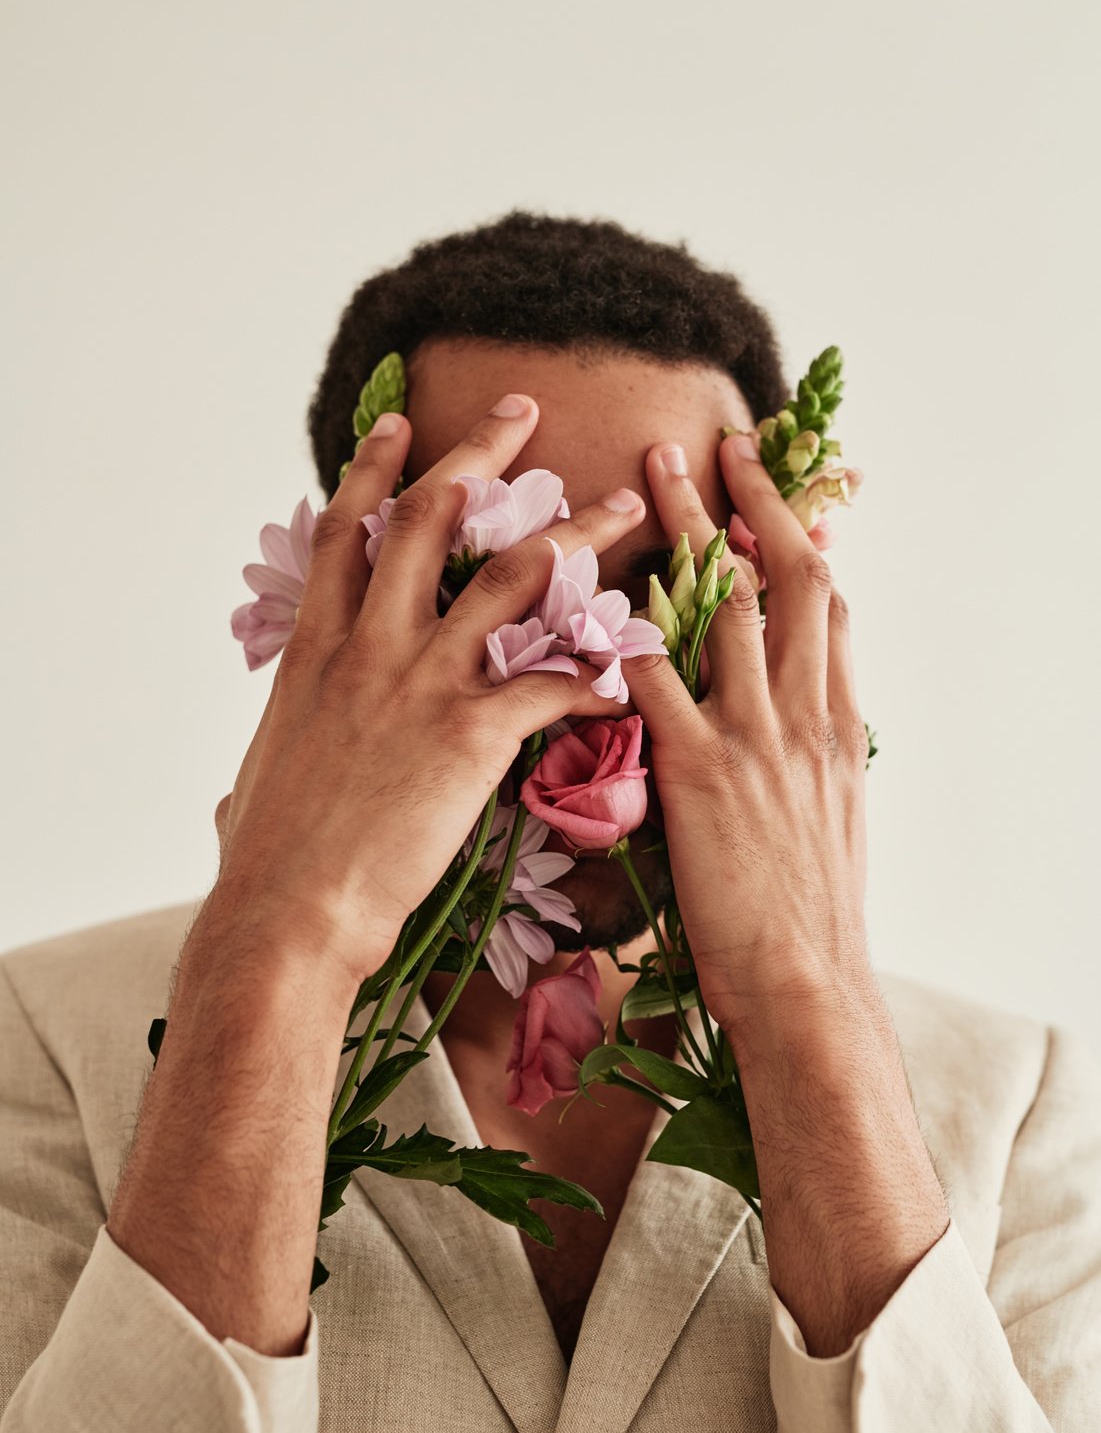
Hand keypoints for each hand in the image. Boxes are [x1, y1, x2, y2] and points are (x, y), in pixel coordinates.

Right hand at [211, 396, 647, 996]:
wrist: (289, 912)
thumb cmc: (268, 862)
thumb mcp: (260, 783)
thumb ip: (274, 763)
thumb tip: (238, 793)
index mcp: (316, 649)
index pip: (346, 530)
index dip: (374, 469)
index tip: (401, 425)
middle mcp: (370, 645)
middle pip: (432, 516)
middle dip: (482, 453)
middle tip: (525, 411)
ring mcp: (422, 681)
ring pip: (513, 575)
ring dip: (574, 532)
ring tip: (622, 502)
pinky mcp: (472, 732)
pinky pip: (555, 679)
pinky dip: (599, 669)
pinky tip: (633, 670)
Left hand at [622, 431, 872, 1040]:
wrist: (808, 985)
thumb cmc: (814, 917)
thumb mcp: (831, 818)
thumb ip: (811, 755)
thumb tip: (793, 717)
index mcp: (835, 723)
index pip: (828, 606)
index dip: (804, 541)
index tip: (779, 495)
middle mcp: (801, 713)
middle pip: (782, 581)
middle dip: (751, 505)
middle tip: (717, 447)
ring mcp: (753, 736)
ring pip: (723, 606)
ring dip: (686, 532)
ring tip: (646, 476)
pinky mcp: (699, 771)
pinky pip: (657, 680)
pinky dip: (623, 630)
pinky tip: (586, 588)